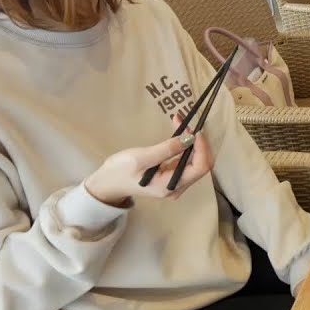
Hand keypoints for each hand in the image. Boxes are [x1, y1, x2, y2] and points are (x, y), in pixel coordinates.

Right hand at [84, 115, 214, 205]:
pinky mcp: (172, 176)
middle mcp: (177, 187)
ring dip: (192, 141)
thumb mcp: (141, 158)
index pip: (200, 167)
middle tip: (186, 123)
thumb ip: (166, 149)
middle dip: (198, 142)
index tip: (194, 130)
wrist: (107, 184)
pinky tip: (178, 132)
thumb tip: (190, 139)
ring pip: (195, 161)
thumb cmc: (120, 172)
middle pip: (201, 164)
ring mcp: (175, 182)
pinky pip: (185, 160)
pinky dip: (185, 145)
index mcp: (170, 186)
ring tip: (180, 123)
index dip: (202, 147)